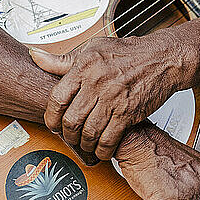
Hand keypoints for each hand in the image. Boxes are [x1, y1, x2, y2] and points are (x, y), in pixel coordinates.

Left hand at [29, 30, 197, 159]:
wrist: (163, 59)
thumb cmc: (129, 53)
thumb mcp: (93, 48)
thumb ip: (63, 59)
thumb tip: (36, 57)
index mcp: (84, 67)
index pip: (57, 99)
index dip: (52, 117)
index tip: (53, 124)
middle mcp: (96, 83)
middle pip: (71, 120)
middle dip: (67, 135)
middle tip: (69, 138)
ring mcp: (113, 99)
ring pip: (89, 133)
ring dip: (85, 145)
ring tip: (86, 145)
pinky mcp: (128, 113)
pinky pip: (109, 139)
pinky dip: (103, 150)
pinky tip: (102, 150)